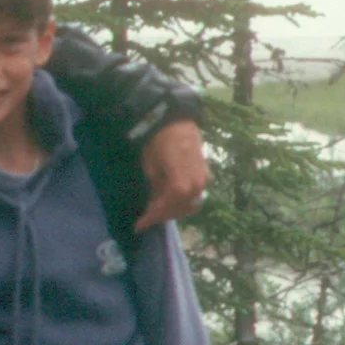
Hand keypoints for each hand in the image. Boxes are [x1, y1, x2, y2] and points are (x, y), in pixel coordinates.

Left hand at [133, 117, 207, 231]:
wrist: (177, 119)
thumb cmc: (158, 141)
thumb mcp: (150, 167)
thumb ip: (156, 188)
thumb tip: (156, 201)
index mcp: (181, 185)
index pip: (167, 208)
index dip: (153, 217)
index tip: (139, 225)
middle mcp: (196, 186)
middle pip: (180, 209)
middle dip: (163, 215)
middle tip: (147, 217)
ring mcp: (203, 180)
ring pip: (190, 204)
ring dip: (174, 209)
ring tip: (158, 209)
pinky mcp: (205, 174)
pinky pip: (195, 194)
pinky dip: (182, 200)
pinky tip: (170, 198)